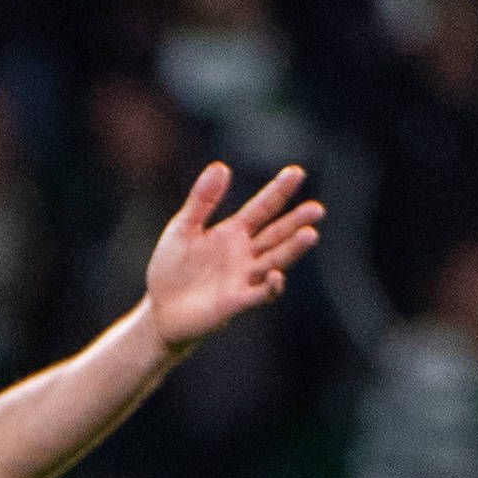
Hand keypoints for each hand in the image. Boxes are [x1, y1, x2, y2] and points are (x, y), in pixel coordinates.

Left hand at [143, 162, 322, 352]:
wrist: (159, 311)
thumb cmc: (171, 268)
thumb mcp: (183, 228)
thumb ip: (202, 200)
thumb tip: (221, 166)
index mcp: (233, 232)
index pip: (262, 208)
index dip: (279, 191)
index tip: (297, 172)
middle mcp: (245, 254)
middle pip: (276, 234)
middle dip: (296, 222)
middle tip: (317, 209)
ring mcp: (243, 278)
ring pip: (274, 261)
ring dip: (292, 249)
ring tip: (310, 234)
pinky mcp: (235, 302)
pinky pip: (258, 294)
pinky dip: (270, 286)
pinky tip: (276, 275)